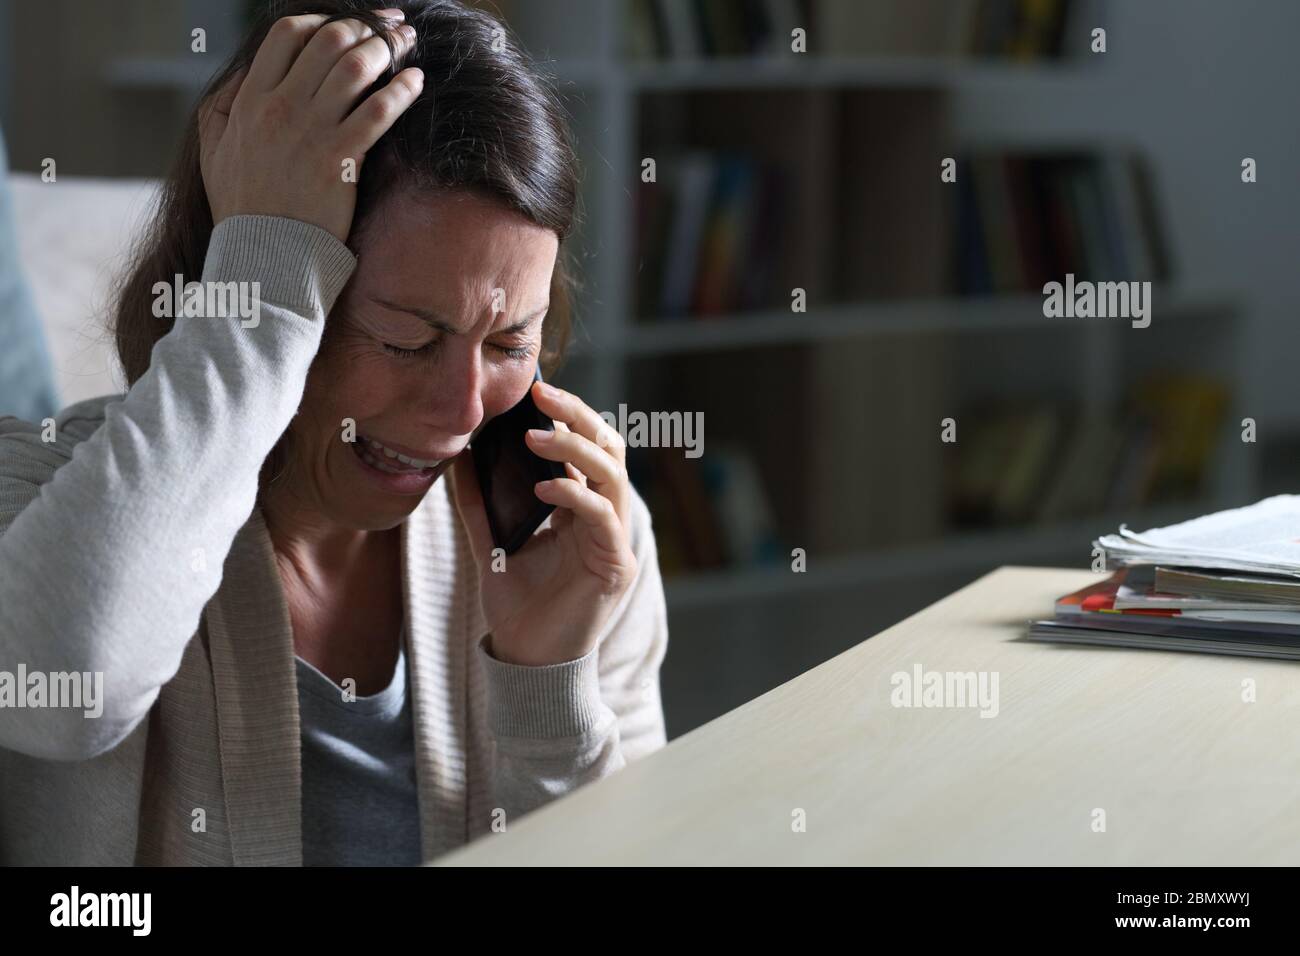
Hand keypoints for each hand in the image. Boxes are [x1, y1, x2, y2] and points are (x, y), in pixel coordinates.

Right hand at [198, 9, 421, 241]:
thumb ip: (222, 106)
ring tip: (407, 44)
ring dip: (388, 48)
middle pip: (330, 41)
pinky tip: (415, 81)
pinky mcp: (341, 160)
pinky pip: (379, 111)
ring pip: (356, 68)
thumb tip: (243, 75)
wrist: (263, 254)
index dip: (323, 18)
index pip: (288, 33)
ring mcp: (311, 132)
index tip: (347, 21)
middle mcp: (280, 107)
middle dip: (366, 26)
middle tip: (391, 26)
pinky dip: (402, 90)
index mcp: (249, 99)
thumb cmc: (242, 206)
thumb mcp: (213, 149)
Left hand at [451, 381, 638, 666]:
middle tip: (543, 395)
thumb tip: (458, 458)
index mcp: (581, 508)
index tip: (535, 391)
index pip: (588, 447)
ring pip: (613, 475)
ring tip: (536, 436)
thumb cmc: (518, 605)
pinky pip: (604, 516)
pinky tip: (545, 489)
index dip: (569, 415)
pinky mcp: (615, 566)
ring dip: (577, 449)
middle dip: (580, 416)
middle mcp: (604, 518)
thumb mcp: (489, 545)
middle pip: (610, 449)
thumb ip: (477, 504)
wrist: (527, 660)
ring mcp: (614, 540)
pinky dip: (577, 496)